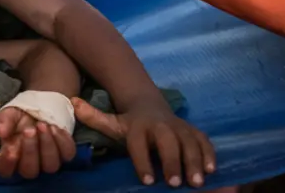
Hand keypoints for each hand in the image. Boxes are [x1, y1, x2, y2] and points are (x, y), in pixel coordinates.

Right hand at [0, 108, 75, 179]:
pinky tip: (54, 127)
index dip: (8, 163)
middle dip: (30, 150)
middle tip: (29, 130)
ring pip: (50, 165)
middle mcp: (29, 164)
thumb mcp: (9, 114)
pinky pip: (67, 153)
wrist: (39, 103)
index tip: (10, 148)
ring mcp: (48, 160)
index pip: (5, 170)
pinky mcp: (64, 153)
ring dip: (47, 145)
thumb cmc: (20, 114)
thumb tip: (2, 131)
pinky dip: (62, 140)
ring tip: (42, 125)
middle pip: (30, 171)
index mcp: (10, 157)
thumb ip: (5, 122)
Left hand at [72, 96, 215, 187]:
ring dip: (195, 161)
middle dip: (172, 161)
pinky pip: (204, 141)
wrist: (149, 105)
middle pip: (167, 142)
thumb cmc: (129, 123)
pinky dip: (209, 154)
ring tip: (197, 181)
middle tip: (175, 183)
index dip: (143, 161)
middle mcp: (160, 126)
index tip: (147, 180)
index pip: (139, 143)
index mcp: (139, 126)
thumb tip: (72, 102)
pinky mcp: (193, 130)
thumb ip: (94, 117)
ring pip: (189, 142)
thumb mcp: (112, 122)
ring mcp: (178, 127)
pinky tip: (212, 170)